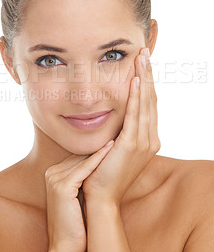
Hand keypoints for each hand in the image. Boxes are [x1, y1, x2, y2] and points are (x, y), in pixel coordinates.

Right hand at [44, 145, 113, 251]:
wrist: (65, 247)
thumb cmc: (76, 223)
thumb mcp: (76, 196)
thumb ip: (81, 178)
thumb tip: (100, 163)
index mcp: (53, 173)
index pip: (78, 156)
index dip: (96, 148)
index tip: (114, 137)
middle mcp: (51, 173)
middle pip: (80, 154)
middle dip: (99, 146)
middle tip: (118, 131)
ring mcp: (54, 178)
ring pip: (83, 159)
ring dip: (102, 148)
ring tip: (118, 135)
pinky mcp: (62, 186)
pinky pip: (85, 168)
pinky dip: (99, 158)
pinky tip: (112, 148)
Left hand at [81, 47, 160, 204]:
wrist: (100, 199)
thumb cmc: (102, 173)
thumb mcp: (115, 148)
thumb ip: (119, 131)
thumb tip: (114, 115)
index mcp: (147, 139)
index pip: (148, 105)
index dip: (146, 83)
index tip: (142, 64)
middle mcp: (150, 139)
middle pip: (150, 99)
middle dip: (148, 74)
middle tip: (144, 52)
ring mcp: (144, 143)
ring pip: (145, 103)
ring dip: (144, 78)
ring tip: (141, 57)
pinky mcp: (131, 145)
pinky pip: (134, 114)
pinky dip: (135, 96)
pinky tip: (135, 80)